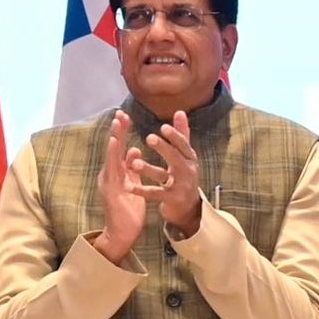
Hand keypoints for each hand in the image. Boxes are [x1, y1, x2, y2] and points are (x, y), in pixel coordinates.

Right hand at [91, 114, 150, 265]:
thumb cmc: (128, 209)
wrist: (122, 233)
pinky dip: (114, 157)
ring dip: (114, 140)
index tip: (125, 115)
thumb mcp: (132, 184)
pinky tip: (117, 146)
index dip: (122, 132)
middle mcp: (110, 175)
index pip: (119, 148)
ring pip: (111, 158)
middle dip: (117, 130)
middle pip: (113, 149)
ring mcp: (109, 183)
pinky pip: (113, 172)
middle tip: (120, 112)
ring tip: (117, 124)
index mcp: (117, 173)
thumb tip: (134, 149)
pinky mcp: (111, 191)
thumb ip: (132, 167)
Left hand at [138, 112, 206, 234]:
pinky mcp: (171, 200)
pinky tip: (129, 186)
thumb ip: (182, 134)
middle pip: (175, 158)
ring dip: (147, 169)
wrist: (188, 207)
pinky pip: (155, 194)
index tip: (162, 127)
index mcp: (190, 158)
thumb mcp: (185, 155)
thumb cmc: (184, 176)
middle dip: (163, 148)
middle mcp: (188, 171)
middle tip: (149, 138)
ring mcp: (180, 187)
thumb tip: (180, 111)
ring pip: (162, 176)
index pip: (183, 145)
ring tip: (133, 163)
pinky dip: (141, 191)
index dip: (174, 136)